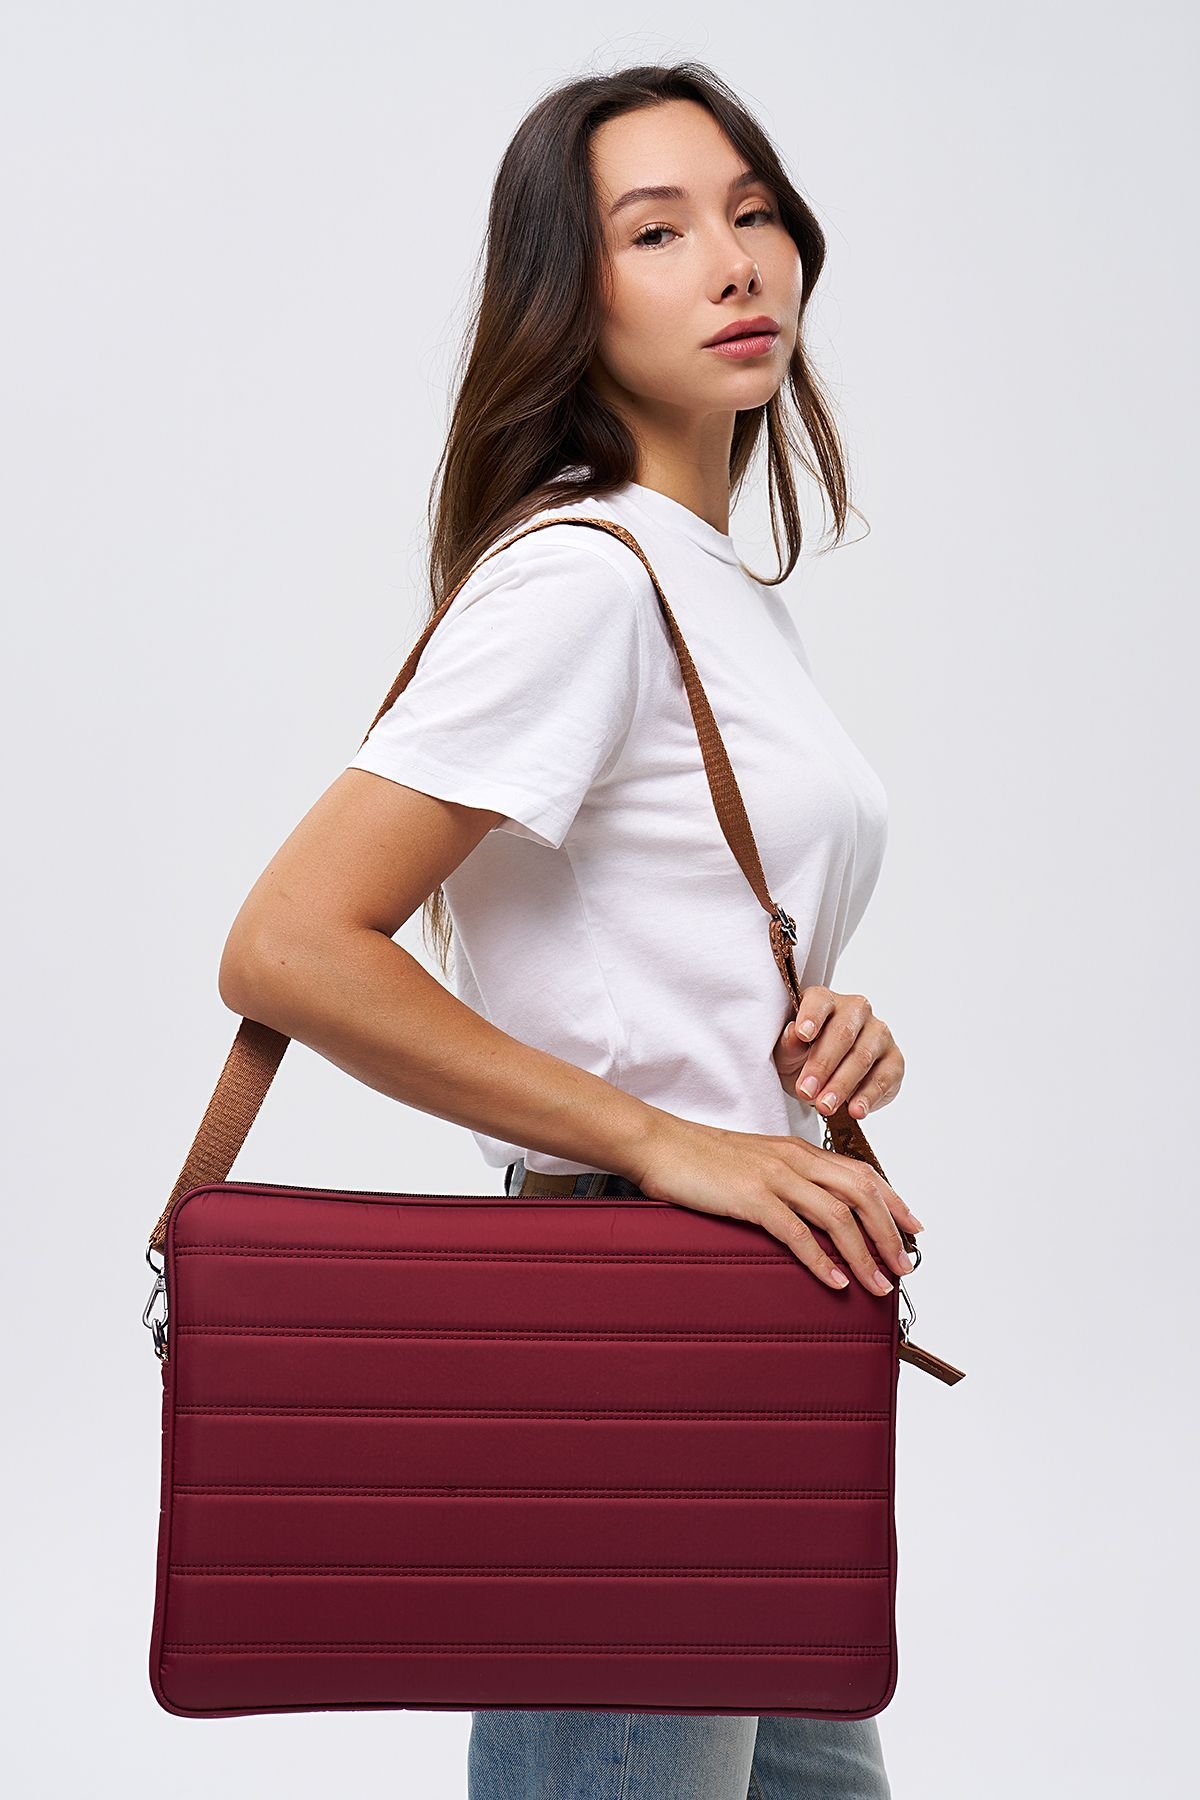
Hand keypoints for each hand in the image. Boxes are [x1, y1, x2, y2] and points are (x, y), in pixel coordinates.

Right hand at [623, 1113, 922, 1295]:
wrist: (657, 1142)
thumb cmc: (698, 1158)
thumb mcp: (753, 1162)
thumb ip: (784, 1180)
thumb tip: (807, 1213)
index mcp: (798, 1150)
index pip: (862, 1173)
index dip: (894, 1202)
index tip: (913, 1229)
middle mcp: (795, 1159)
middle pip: (862, 1195)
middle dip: (889, 1234)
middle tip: (904, 1267)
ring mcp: (775, 1177)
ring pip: (838, 1216)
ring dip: (865, 1254)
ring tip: (878, 1284)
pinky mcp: (752, 1197)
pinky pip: (797, 1232)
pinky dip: (822, 1259)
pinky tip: (835, 1281)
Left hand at [773, 986, 904, 1123]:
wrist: (824, 1081)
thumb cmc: (803, 1058)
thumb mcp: (787, 1054)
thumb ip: (788, 1044)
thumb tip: (793, 1034)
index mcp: (826, 1001)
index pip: (820, 1002)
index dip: (811, 1017)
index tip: (802, 1035)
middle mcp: (856, 1011)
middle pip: (842, 1034)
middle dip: (822, 1065)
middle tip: (806, 1091)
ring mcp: (879, 1033)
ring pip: (862, 1057)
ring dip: (842, 1085)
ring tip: (825, 1106)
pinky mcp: (894, 1060)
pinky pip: (883, 1078)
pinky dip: (867, 1096)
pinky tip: (855, 1110)